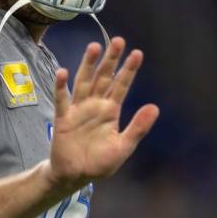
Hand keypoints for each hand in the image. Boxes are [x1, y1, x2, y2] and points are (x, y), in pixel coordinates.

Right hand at [44, 37, 159, 192]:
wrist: (75, 176)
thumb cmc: (100, 162)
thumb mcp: (123, 147)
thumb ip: (138, 128)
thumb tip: (155, 107)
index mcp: (111, 111)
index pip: (121, 85)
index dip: (129, 70)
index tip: (137, 53)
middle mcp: (95, 105)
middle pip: (103, 77)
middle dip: (110, 60)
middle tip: (118, 41)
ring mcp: (79, 109)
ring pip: (84, 82)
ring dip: (88, 65)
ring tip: (93, 48)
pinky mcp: (63, 118)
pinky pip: (62, 99)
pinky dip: (61, 86)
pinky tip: (62, 72)